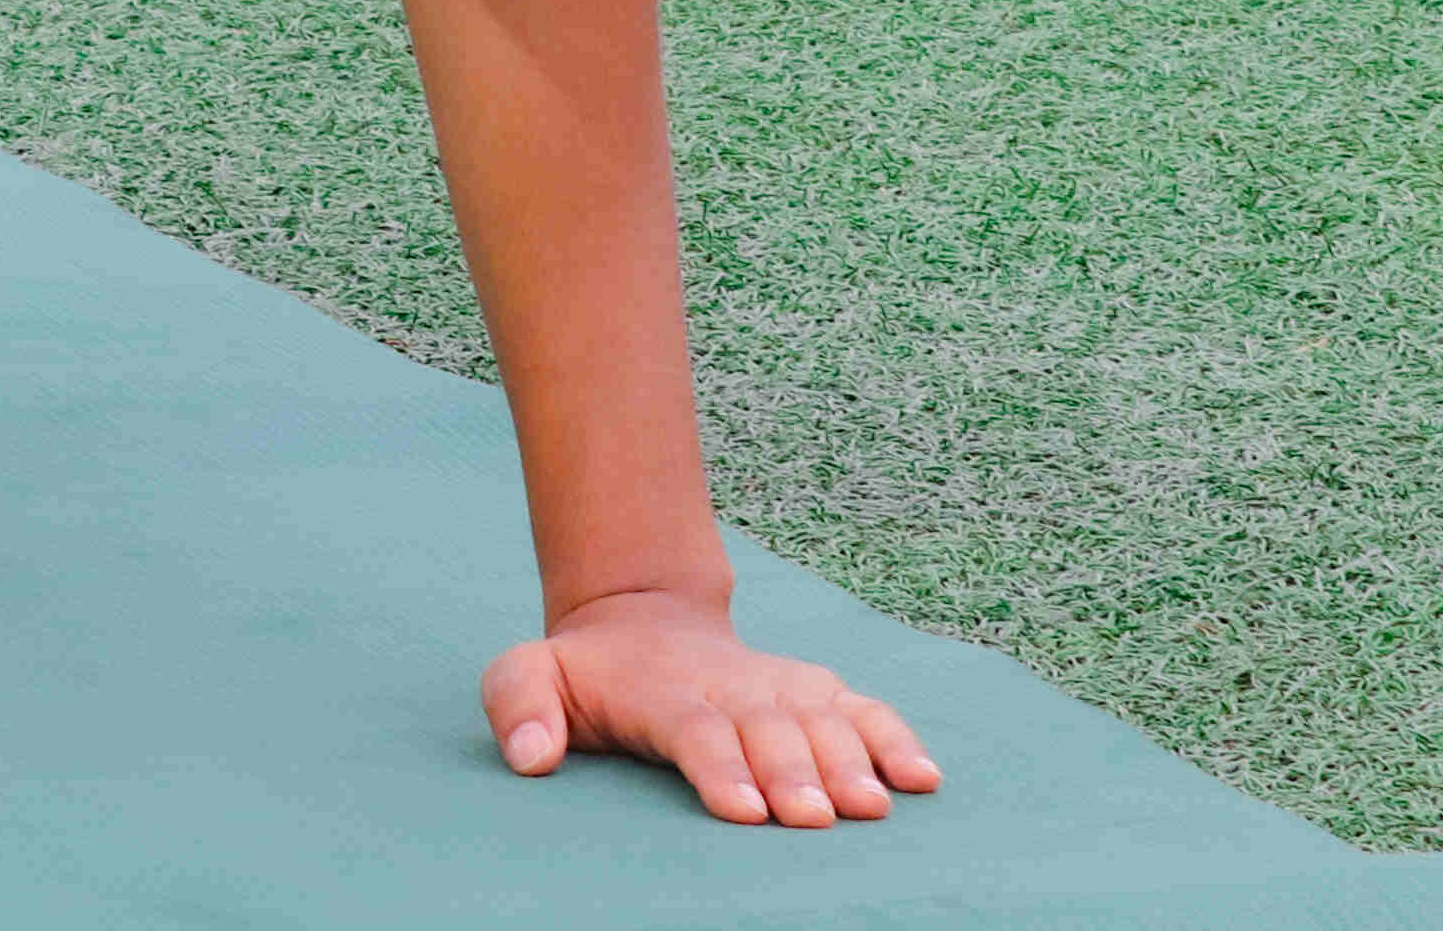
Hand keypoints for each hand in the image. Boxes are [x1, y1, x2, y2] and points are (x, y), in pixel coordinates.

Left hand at [482, 591, 935, 829]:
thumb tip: (531, 757)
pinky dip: (895, 739)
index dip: (722, 767)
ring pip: (823, 721)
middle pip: (771, 731)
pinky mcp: (814, 690)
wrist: (643, 623)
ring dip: (851, 763)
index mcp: (664, 691)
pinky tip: (924, 779)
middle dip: (795, 773)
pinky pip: (864, 710)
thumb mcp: (528, 675)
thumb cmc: (586, 676)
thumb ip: (517, 705)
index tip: (746, 811)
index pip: (696, 730)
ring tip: (872, 808)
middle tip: (815, 818)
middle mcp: (732, 688)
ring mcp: (779, 687)